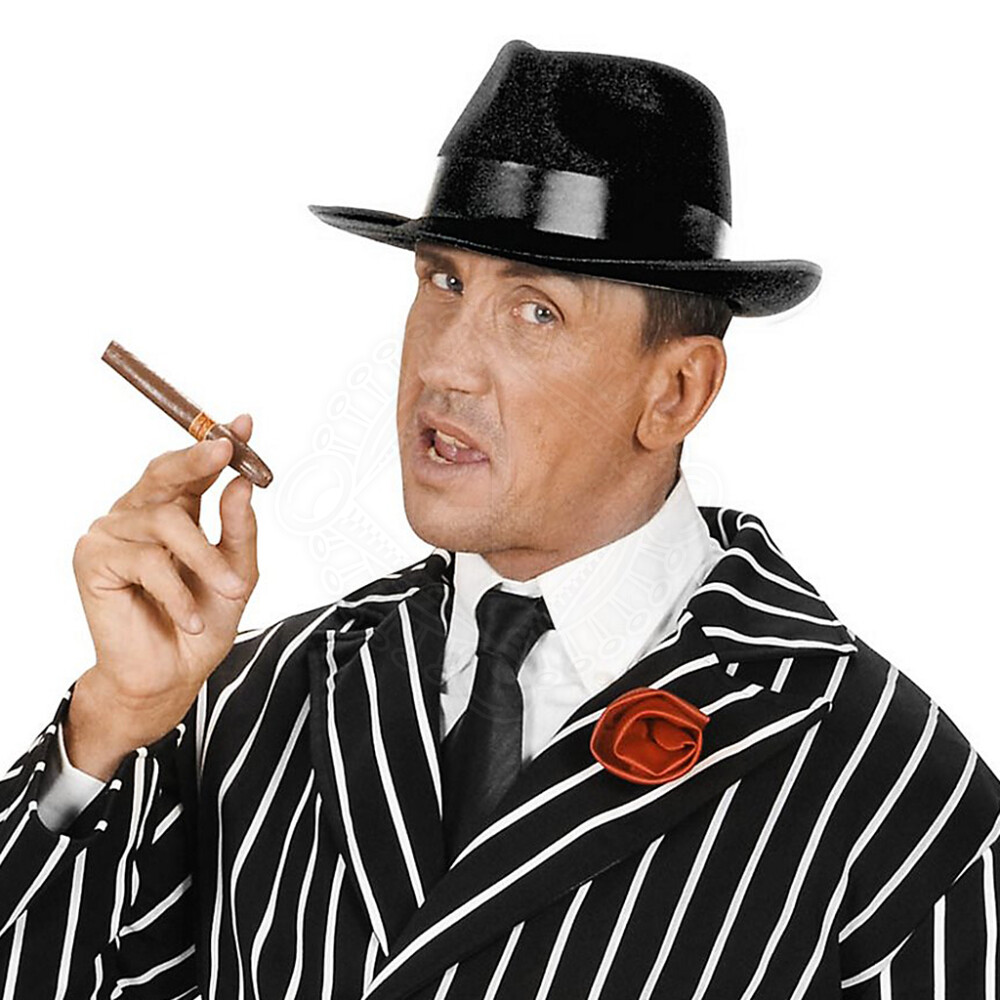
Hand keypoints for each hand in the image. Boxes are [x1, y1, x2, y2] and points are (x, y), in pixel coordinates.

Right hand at [66, 415, 258, 778]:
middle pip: (165, 472)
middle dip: (198, 459)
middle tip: (226, 450)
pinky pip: (146, 560)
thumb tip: (241, 484)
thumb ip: (239, 529)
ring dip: (205, 560)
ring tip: (231, 592)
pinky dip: (176, 592)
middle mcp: (138, 514)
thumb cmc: (202, 622)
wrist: (171, 676)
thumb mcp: (237, 572)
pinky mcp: (92, 560)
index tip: (244, 423)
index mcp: (173, 510)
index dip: (215, 444)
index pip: (191, 468)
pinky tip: (188, 618)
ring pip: (167, 522)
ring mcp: (112, 533)